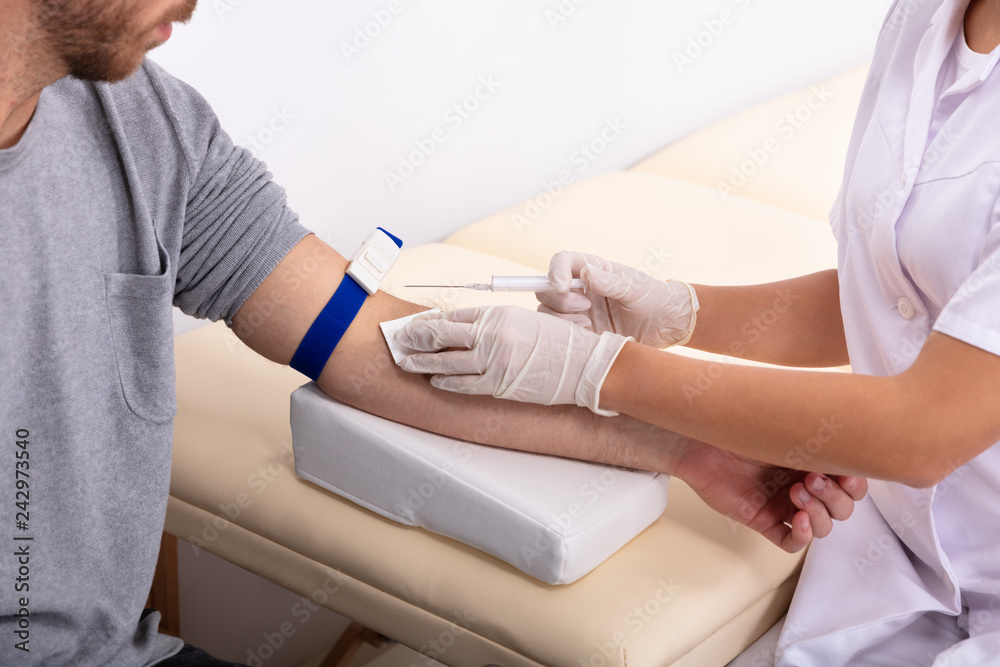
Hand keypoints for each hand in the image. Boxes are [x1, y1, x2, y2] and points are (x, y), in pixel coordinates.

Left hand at [395, 306, 630, 415]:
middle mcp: (492, 334)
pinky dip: (446, 381)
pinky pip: (464, 383)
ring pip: (446, 360)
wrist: (584, 365)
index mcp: (498, 313)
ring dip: (422, 361)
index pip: (453, 315)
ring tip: (406, 362)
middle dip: (415, 338)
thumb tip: (466, 329)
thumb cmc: (559, 341)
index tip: (415, 323)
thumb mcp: (525, 319)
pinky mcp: (499, 384)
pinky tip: (435, 379)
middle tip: (399, 340)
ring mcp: (494, 360)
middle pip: (442, 334)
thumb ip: (495, 323)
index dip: (429, 320)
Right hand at [537, 251, 698, 347]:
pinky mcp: (580, 332)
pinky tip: (589, 336)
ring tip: (588, 324)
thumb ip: (611, 282)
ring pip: (547, 312)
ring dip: (561, 319)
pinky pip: (558, 334)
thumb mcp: (636, 288)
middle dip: (559, 300)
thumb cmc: (654, 298)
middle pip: (546, 289)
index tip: (562, 287)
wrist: (665, 326)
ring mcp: (577, 311)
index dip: (555, 271)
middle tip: (586, 308)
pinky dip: (566, 336)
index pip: (562, 261)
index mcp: (592, 269)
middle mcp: (579, 289)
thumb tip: (586, 273)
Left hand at [676, 439, 867, 552]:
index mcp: (813, 462)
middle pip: (842, 508)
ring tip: (798, 492)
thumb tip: (849, 425)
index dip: (855, 485)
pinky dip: (801, 535)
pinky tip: (797, 518)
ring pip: (822, 526)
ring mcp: (782, 504)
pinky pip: (790, 542)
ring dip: (820, 514)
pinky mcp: (761, 519)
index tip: (845, 471)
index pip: (852, 485)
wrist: (699, 438)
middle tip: (811, 479)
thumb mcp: (784, 426)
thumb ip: (815, 430)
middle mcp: (801, 484)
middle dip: (835, 498)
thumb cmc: (737, 426)